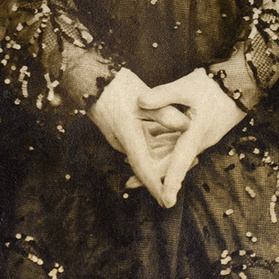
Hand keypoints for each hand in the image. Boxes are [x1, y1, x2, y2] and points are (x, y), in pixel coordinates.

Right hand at [90, 69, 182, 203]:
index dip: (156, 186)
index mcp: (127, 136)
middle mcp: (121, 142)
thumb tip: (187, 126)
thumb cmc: (116, 85)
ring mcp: (118, 138)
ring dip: (162, 157)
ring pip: (144, 154)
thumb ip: (165, 113)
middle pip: (146, 165)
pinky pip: (138, 145)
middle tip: (190, 170)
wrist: (88, 77)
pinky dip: (154, 146)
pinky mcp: (119, 132)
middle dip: (166, 172)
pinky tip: (168, 141)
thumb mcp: (143, 97)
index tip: (167, 202)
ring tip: (186, 156)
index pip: (143, 169)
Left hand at [137, 69, 247, 206]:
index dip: (172, 181)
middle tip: (129, 183)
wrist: (240, 83)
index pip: (181, 161)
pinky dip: (163, 149)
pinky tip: (149, 149)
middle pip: (174, 163)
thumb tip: (139, 101)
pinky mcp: (198, 133)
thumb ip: (163, 95)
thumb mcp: (187, 86)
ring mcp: (199, 139)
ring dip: (156, 162)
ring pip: (175, 155)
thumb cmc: (215, 85)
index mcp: (196, 134)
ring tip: (133, 169)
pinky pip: (179, 146)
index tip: (166, 199)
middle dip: (154, 175)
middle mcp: (199, 142)